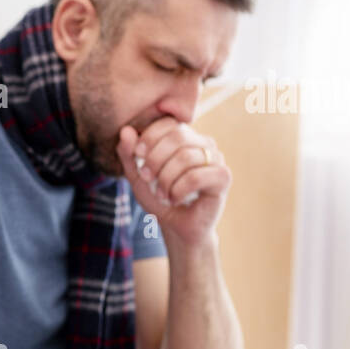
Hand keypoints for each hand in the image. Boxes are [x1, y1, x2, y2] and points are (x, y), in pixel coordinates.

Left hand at [117, 117, 230, 245]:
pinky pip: (196, 177)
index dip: (150, 137)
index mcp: (185, 136)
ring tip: (160, 194)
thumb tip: (126, 130)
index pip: (169, 123)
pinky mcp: (223, 176)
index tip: (138, 154)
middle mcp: (203, 143)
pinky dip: (178, 190)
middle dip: (155, 159)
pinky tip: (174, 200)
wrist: (176, 226)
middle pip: (177, 137)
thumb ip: (128, 153)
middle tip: (146, 177)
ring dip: (165, 179)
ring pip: (186, 158)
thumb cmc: (159, 197)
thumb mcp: (137, 175)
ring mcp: (216, 158)